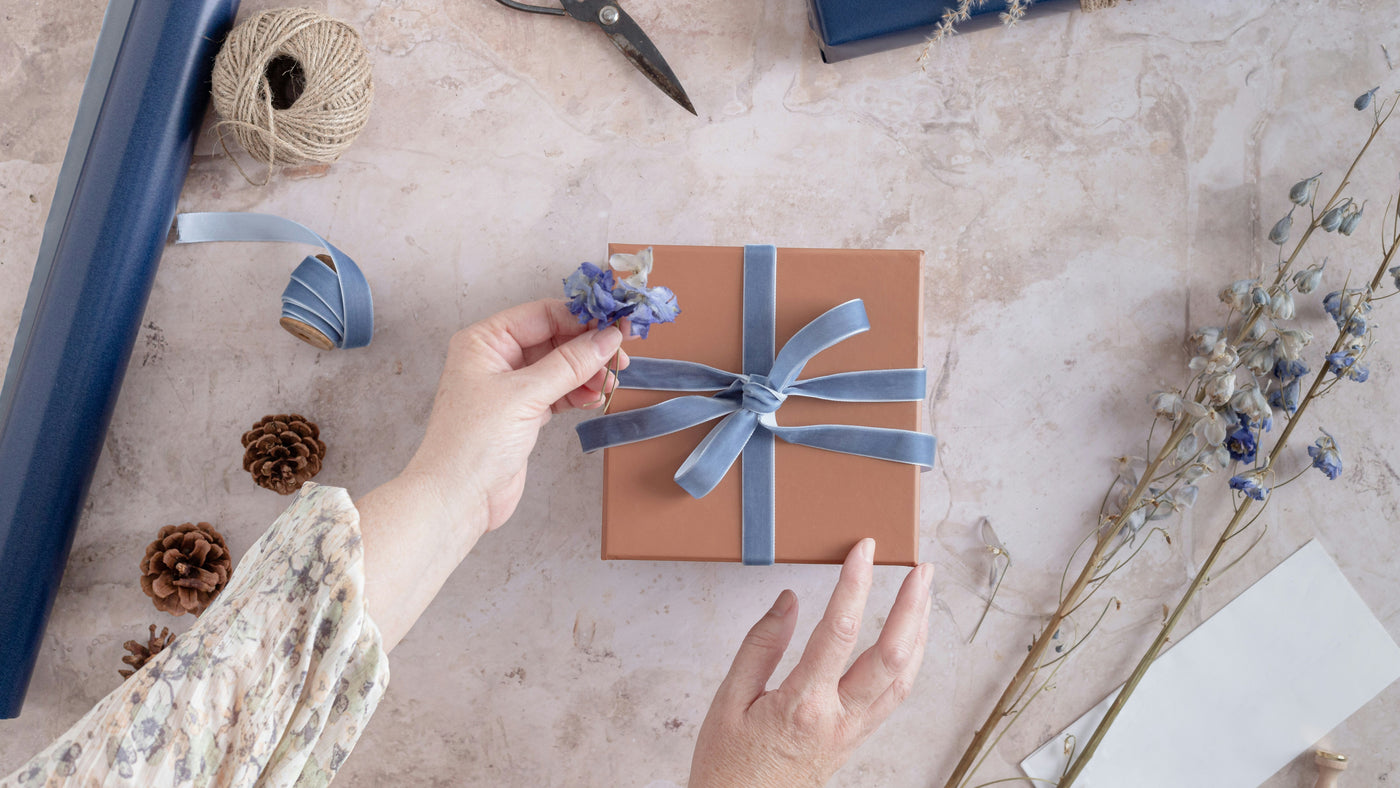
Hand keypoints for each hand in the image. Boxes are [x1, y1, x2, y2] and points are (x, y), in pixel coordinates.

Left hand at [403, 299, 628, 533]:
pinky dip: (578, 394)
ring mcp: (509, 387)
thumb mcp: (525, 395)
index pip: (541, 315)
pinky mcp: (522, 413)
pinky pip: (558, 392)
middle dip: (587, 350)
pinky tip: (593, 400)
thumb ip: (570, 364)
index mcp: (484, 341)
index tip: (615, 328)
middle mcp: (495, 359)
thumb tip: (607, 337)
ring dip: (586, 374)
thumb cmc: (473, 442)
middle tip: (619, 360)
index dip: (580, 320)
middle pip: (554, 339)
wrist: (457, 499)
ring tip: (607, 386)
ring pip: (559, 367)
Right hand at [690, 540, 933, 787]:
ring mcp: (853, 732)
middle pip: (891, 656)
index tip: (862, 550)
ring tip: (924, 595)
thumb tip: (790, 601)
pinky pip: (894, 697)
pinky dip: (909, 662)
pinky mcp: (856, 740)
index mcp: (802, 704)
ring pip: (903, 678)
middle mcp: (838, 719)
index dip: (855, 584)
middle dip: (911, 607)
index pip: (838, 631)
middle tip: (920, 569)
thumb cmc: (729, 763)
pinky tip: (909, 641)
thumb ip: (761, 646)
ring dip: (919, 633)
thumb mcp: (729, 699)